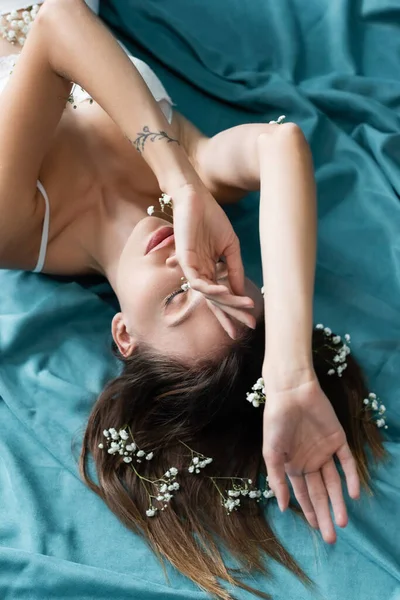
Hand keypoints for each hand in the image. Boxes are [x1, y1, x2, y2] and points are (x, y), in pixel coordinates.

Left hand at [169, 180, 255, 335]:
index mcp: (209, 271)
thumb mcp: (229, 247)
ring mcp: (191, 268)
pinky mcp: (185, 259)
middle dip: (230, 315)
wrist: (195, 199)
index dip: (235, 310)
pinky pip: (198, 281)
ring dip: (227, 302)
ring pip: (208, 294)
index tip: (250, 323)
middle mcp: (199, 273)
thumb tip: (240, 292)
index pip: (221, 296)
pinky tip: (225, 292)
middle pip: (215, 301)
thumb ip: (234, 269)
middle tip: (244, 329)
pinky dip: (212, 288)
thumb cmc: (211, 220)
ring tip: (244, 307)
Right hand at [262, 370, 359, 543]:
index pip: (304, 494)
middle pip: (320, 492)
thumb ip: (277, 479)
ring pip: (335, 482)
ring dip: (339, 502)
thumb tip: (283, 507)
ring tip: (343, 522)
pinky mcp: (338, 440)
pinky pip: (347, 462)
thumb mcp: (271, 452)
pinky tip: (354, 494)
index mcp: (293, 465)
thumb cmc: (276, 421)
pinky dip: (351, 477)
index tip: (317, 531)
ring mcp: (325, 451)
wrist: (291, 392)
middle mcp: (310, 461)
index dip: (309, 512)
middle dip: (325, 514)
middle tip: (332, 537)